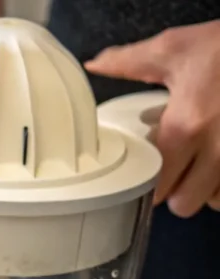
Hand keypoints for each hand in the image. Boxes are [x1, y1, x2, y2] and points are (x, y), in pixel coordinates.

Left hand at [85, 21, 219, 216]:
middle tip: (174, 170)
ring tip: (201, 165)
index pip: (156, 184)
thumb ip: (131, 62)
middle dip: (177, 191)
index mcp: (187, 125)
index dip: (148, 183)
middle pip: (185, 204)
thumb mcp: (177, 48)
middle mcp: (219, 149)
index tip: (149, 172)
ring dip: (207, 190)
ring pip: (216, 202)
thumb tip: (95, 63)